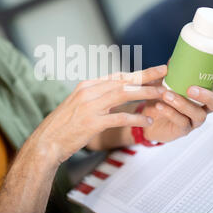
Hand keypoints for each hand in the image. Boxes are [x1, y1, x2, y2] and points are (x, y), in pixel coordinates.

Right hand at [31, 65, 169, 163]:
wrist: (47, 142)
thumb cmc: (64, 125)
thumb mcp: (79, 103)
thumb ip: (97, 96)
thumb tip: (116, 93)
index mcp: (87, 85)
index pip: (118, 75)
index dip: (138, 73)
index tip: (154, 70)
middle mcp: (89, 91)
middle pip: (124, 80)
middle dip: (147, 76)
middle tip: (165, 72)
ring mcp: (90, 106)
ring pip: (124, 94)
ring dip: (146, 93)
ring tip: (163, 94)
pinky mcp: (92, 123)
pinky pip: (119, 118)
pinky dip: (135, 118)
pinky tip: (147, 120)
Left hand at [141, 69, 212, 142]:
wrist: (148, 117)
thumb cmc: (162, 98)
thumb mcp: (166, 82)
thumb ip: (172, 73)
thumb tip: (173, 60)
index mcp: (204, 93)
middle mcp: (204, 107)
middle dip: (207, 96)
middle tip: (191, 89)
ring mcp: (195, 120)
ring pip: (198, 114)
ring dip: (183, 104)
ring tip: (167, 95)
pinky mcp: (184, 130)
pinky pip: (181, 122)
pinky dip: (170, 113)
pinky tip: (160, 106)